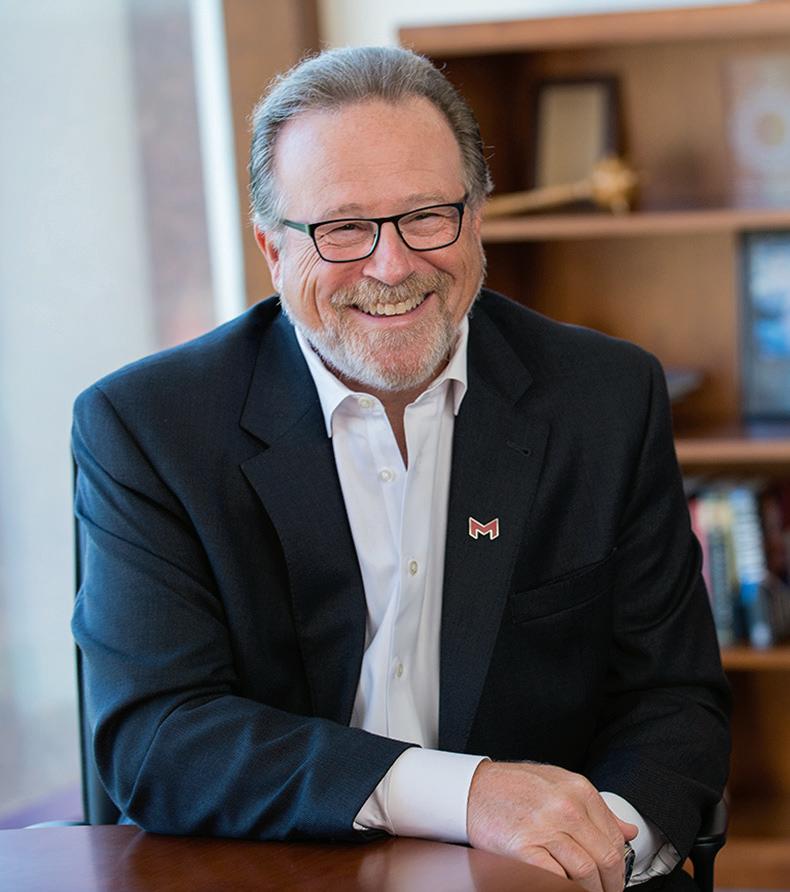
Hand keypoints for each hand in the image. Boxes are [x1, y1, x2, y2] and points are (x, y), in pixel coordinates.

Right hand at [467, 761, 637, 891]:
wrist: (472, 788)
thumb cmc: (512, 786)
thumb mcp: (558, 782)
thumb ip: (595, 807)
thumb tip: (627, 830)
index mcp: (578, 790)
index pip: (615, 836)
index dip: (620, 864)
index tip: (615, 876)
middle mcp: (566, 807)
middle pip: (606, 858)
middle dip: (612, 884)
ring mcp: (545, 828)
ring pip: (586, 872)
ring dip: (591, 890)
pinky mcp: (524, 848)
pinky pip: (557, 879)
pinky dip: (565, 888)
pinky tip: (564, 886)